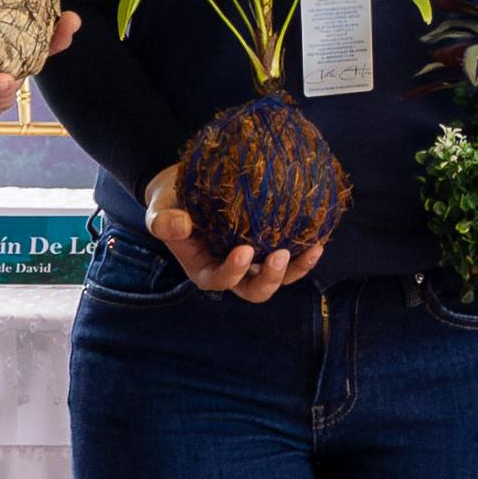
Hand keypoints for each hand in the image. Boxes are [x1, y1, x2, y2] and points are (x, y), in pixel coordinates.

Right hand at [143, 159, 324, 301]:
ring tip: (312, 250)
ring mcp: (254, 261)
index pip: (220, 280)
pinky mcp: (268, 244)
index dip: (233, 271)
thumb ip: (163, 221)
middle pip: (255, 290)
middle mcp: (233, 272)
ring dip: (296, 268)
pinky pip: (290, 254)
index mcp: (205, 270)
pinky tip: (319, 236)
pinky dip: (304, 249)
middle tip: (279, 256)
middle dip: (270, 279)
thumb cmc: (171, 202)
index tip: (243, 250)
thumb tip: (178, 225)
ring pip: (279, 276)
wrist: (187, 188)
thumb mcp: (158, 211)